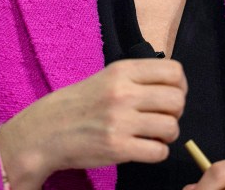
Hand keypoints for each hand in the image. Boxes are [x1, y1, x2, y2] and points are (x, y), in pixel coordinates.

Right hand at [0, 58, 186, 188]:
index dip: (179, 86)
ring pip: (172, 127)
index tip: (169, 95)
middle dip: (175, 112)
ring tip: (151, 135)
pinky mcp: (118, 148)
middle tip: (160, 118)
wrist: (45, 132)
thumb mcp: (106, 78)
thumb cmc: (78, 104)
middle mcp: (123, 93)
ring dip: (167, 135)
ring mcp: (120, 121)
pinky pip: (159, 152)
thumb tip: (174, 85)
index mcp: (122, 71)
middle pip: (177, 100)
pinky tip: (142, 148)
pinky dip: (156, 153)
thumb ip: (137, 78)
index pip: (174, 71)